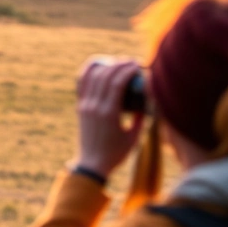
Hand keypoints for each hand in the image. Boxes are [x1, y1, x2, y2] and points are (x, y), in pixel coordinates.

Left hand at [75, 58, 145, 178]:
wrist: (92, 164)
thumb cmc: (116, 153)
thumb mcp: (133, 136)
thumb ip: (140, 117)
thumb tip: (146, 101)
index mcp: (109, 113)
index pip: (118, 82)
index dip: (128, 69)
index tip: (138, 65)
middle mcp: (95, 107)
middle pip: (106, 75)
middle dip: (120, 64)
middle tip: (131, 62)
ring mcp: (85, 106)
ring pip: (93, 76)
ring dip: (107, 65)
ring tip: (118, 62)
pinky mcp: (80, 107)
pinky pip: (82, 83)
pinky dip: (89, 71)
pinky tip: (99, 64)